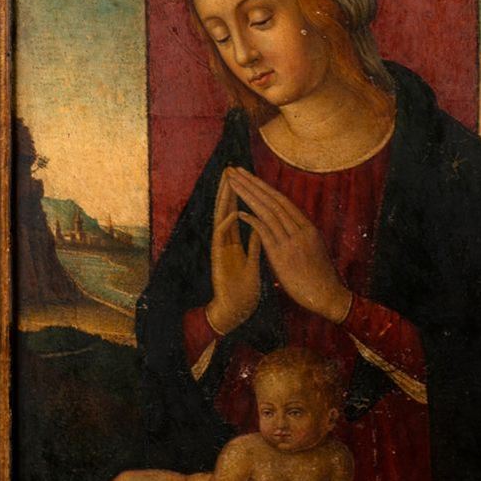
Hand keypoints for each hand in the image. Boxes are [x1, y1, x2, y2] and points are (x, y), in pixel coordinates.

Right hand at [205, 170, 261, 335]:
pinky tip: (234, 212)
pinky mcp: (217, 260)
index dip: (242, 195)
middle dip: (230, 190)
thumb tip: (263, 228)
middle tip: (231, 169)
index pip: (239, 211)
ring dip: (224, 200)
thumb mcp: (254, 262)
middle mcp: (225, 242)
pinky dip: (227, 224)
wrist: (235, 311)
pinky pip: (221, 238)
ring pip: (220, 219)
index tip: (246, 177)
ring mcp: (220, 249)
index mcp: (235, 242)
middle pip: (227, 210)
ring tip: (227, 182)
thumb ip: (256, 244)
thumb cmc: (243, 290)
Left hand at [227, 168, 351, 323]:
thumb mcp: (312, 251)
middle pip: (272, 200)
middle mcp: (300, 230)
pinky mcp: (283, 255)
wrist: (328, 296)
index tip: (249, 177)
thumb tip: (291, 229)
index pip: (281, 201)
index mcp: (307, 228)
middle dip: (252, 184)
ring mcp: (292, 241)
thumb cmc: (320, 277)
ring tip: (233, 183)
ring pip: (267, 212)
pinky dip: (252, 220)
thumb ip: (300, 238)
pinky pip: (265, 233)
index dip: (263, 187)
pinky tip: (239, 212)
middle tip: (235, 170)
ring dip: (248, 196)